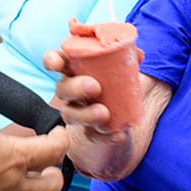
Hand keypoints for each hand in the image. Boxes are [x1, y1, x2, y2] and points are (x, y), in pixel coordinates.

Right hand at [41, 48, 136, 179]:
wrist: (126, 115)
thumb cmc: (116, 82)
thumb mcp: (122, 66)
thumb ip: (128, 58)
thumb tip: (138, 55)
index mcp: (75, 69)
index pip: (56, 62)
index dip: (52, 60)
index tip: (57, 63)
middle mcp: (71, 91)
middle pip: (62, 89)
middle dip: (75, 88)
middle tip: (95, 87)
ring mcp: (78, 113)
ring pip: (72, 115)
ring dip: (86, 114)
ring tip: (104, 113)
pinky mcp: (91, 133)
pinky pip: (94, 136)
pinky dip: (106, 136)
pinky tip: (118, 134)